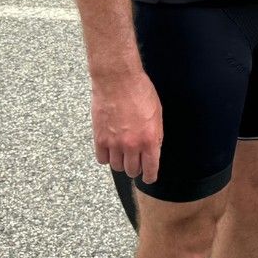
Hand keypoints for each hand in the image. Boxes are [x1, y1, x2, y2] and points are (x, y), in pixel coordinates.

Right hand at [90, 69, 162, 184]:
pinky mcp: (100, 138)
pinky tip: (110, 149)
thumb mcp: (157, 113)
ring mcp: (114, 143)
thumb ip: (156, 134)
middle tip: (135, 161)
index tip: (149, 177)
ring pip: (117, 167)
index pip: (151, 169)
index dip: (150, 176)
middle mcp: (132, 145)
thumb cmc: (140, 91)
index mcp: (150, 139)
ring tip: (122, 154)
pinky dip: (106, 157)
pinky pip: (102, 159)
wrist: (118, 79)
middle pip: (132, 170)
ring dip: (121, 163)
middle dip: (136, 168)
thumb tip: (154, 149)